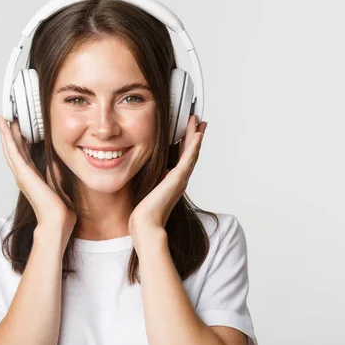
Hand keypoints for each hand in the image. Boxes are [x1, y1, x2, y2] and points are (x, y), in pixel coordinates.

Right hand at [0, 116, 76, 248]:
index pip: (24, 155)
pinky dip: (8, 138)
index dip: (20, 141)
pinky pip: (13, 151)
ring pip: (10, 148)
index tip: (18, 129)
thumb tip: (55, 161)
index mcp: (32, 177)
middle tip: (6, 119)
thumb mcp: (59, 184)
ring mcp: (21, 173)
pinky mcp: (22, 173)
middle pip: (14, 149)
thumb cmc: (59, 209)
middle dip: (10, 133)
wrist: (56, 221)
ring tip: (2, 119)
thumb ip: (55, 172)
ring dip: (5, 133)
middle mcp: (24, 174)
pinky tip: (5, 127)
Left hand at [128, 115, 207, 248]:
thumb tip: (150, 170)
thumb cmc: (145, 212)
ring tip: (199, 121)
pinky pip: (189, 159)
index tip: (190, 130)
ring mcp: (181, 178)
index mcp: (173, 180)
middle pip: (190, 152)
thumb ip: (153, 178)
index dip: (187, 142)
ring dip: (195, 135)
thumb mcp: (148, 188)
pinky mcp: (178, 178)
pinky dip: (194, 146)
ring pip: (192, 152)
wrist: (146, 224)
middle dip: (194, 136)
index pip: (182, 157)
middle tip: (200, 121)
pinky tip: (198, 134)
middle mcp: (180, 179)